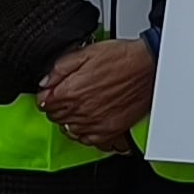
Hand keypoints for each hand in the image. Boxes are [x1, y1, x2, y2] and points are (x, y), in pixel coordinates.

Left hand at [35, 39, 154, 154]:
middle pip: (56, 117)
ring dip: (69, 120)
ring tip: (78, 108)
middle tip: (66, 97)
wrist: (149, 67)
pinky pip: (89, 141)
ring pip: (69, 130)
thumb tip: (45, 82)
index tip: (53, 91)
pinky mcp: (110, 131)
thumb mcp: (85, 52)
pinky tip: (88, 122)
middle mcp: (81, 111)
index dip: (47, 95)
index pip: (44, 103)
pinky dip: (85, 133)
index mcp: (71, 91)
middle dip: (57, 107)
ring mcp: (95, 123)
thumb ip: (60, 68)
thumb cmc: (122, 58)